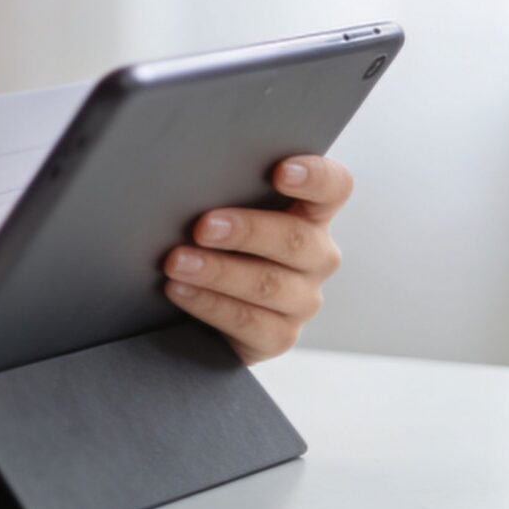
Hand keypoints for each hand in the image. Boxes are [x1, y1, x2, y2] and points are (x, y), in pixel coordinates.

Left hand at [162, 155, 353, 362]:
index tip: (280, 172)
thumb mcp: (226, 212)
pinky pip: (248, 322)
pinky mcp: (279, 336)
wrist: (205, 309)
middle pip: (295, 239)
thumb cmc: (218, 242)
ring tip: (176, 262)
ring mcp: (302, 299)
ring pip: (268, 284)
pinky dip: (209, 304)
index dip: (314, 177)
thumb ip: (225, 193)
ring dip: (218, 272)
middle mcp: (316, 256)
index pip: (333, 187)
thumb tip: (184, 177)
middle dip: (247, 231)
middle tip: (203, 227)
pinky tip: (179, 290)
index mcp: (311, 214)